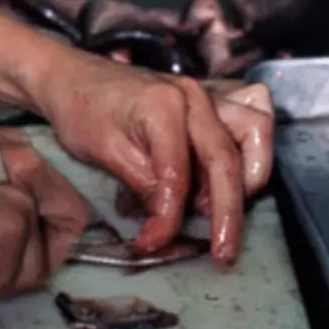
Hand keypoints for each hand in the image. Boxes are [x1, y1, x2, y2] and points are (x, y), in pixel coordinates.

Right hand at [0, 128, 89, 301]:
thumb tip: (16, 225)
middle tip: (7, 272)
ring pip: (35, 258)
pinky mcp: (2, 221)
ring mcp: (16, 189)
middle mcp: (24, 160)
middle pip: (68, 221)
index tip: (32, 250)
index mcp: (14, 146)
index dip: (52, 232)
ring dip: (4, 280)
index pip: (63, 193)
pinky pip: (7, 272)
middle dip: (42, 259)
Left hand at [36, 56, 274, 266]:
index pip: (178, 174)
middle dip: (228, 211)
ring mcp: (206, 94)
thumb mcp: (103, 150)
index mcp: (162, 105)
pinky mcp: (211, 101)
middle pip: (226, 158)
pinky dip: (249, 150)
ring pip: (255, 129)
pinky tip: (226, 178)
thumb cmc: (83, 108)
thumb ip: (143, 184)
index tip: (152, 243)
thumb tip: (169, 224)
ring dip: (248, 174)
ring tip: (216, 206)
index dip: (169, 218)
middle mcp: (193, 95)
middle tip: (222, 252)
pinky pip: (251, 118)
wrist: (74, 75)